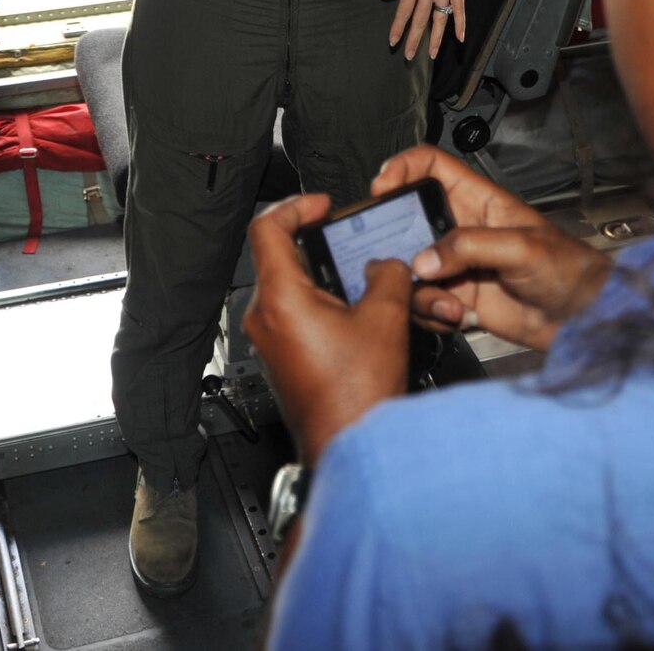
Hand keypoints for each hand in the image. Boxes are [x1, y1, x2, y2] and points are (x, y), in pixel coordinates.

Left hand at [243, 194, 410, 464]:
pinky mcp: (282, 356)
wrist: (345, 446)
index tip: (321, 207)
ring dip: (326, 277)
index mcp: (280, 298)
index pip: (267, 228)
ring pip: (292, 288)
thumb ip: (388, 275)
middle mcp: (265, 317)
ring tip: (361, 278)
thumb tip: (386, 264)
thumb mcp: (385, 319)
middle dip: (320, 244)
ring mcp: (270, 339)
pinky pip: (297, 314)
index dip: (295, 207)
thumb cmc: (354, 397)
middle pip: (281, 257)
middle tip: (348, 240)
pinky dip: (324, 303)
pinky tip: (356, 311)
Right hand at [373, 146, 610, 351]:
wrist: (582, 320)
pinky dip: (432, 312)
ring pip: (412, 268)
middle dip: (396, 240)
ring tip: (449, 303)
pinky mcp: (458, 297)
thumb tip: (424, 260)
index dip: (404, 167)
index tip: (383, 186)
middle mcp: (462, 230)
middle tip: (395, 258)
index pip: (433, 167)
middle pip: (409, 220)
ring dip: (420, 289)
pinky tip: (459, 316)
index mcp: (479, 201)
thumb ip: (469, 247)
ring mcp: (458, 266)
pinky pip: (425, 301)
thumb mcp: (521, 246)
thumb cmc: (569, 270)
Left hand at [381, 0, 477, 60]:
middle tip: (409, 56)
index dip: (398, 27)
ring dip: (436, 39)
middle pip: (421, 19)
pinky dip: (461, 24)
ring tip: (432, 55)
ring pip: (441, 19)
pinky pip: (460, 9)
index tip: (392, 41)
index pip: (404, 10)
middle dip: (414, 39)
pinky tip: (459, 38)